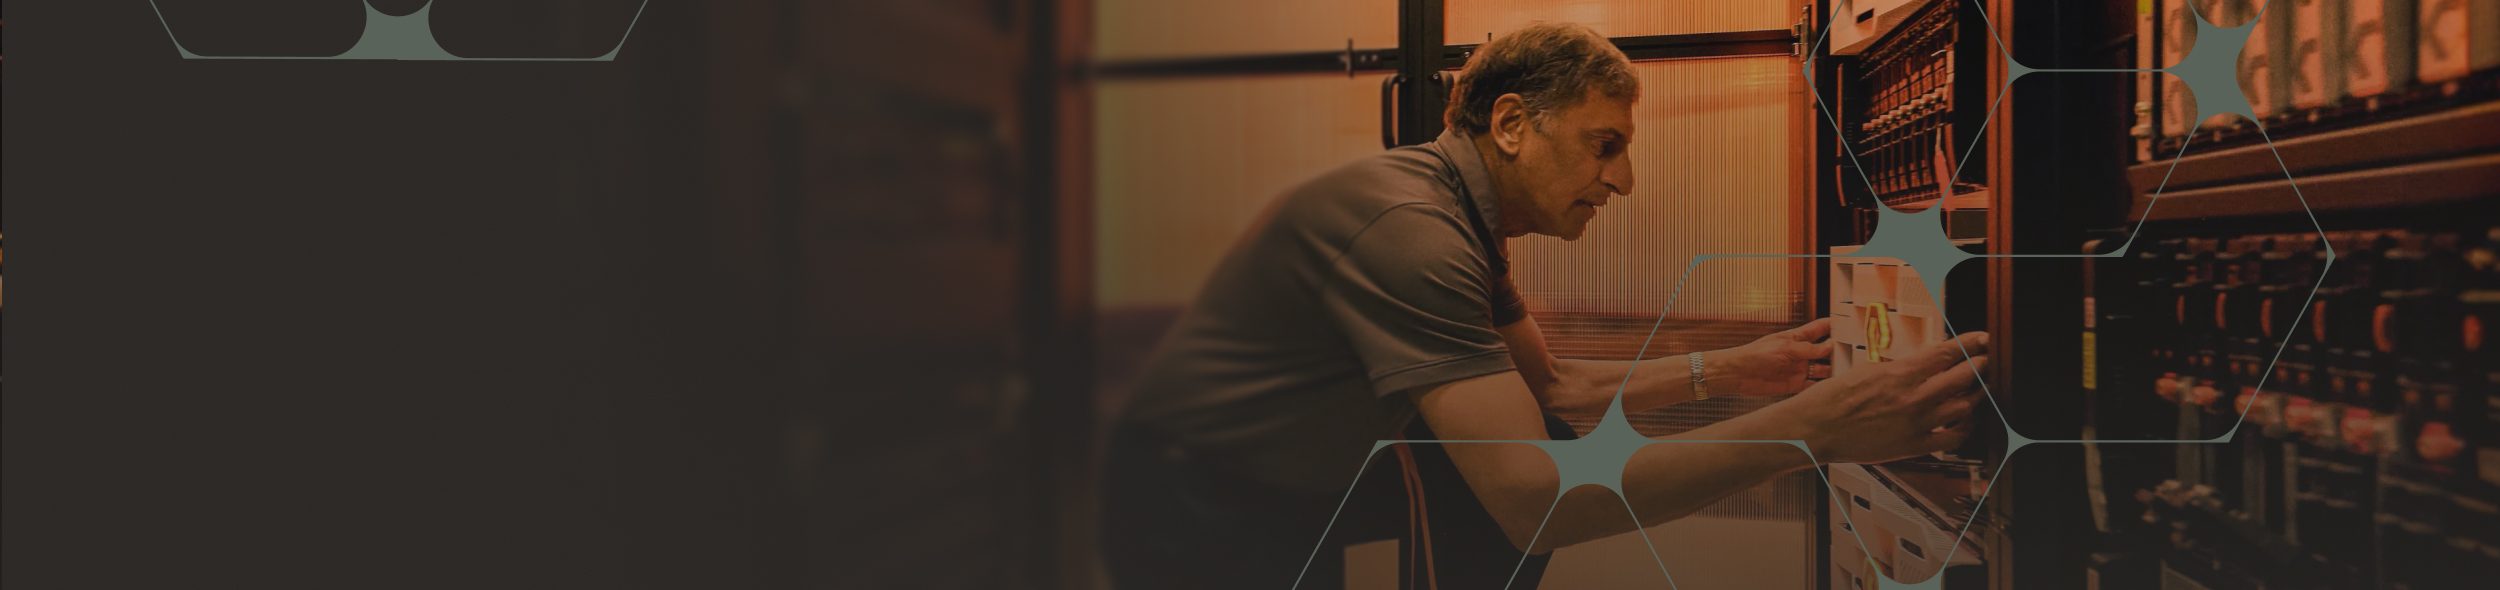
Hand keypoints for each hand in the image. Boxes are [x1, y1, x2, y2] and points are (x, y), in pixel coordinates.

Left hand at [1706, 318, 1837, 396]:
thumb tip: (1829, 347)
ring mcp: (1799, 369)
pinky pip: (1813, 386)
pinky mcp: (1795, 384)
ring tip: (1849, 371)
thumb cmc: (1756, 354)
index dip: (1833, 326)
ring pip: (1822, 369)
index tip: (1849, 324)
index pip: (1819, 329)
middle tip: (1855, 352)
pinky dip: (1823, 387)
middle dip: (1838, 351)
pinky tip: (1834, 387)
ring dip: (1833, 370)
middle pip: (1825, 351)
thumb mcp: (1784, 347)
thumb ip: (1808, 349)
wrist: (1738, 374)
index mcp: (1796, 338)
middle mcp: (1800, 353)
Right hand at [1770, 332, 1989, 463]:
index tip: (1982, 338)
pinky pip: (1953, 438)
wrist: (1813, 430)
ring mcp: (1916, 424)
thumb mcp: (1867, 371)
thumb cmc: (1832, 400)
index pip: (1947, 353)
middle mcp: (1913, 398)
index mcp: (1899, 374)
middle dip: (1981, 365)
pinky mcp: (1914, 446)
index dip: (1971, 343)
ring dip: (1976, 395)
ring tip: (1979, 390)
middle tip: (1986, 360)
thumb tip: (1923, 364)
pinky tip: (1964, 421)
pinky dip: (1965, 427)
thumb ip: (1899, 368)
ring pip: (1965, 407)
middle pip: (1964, 377)